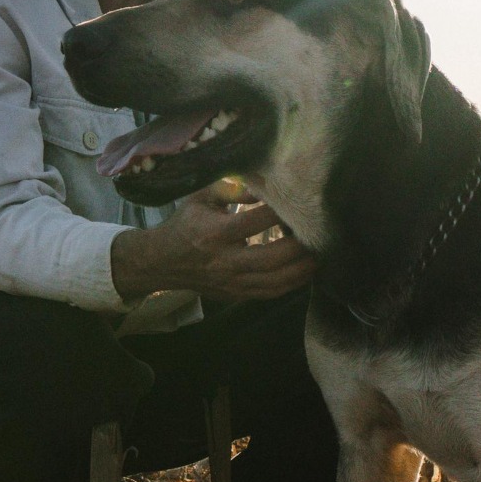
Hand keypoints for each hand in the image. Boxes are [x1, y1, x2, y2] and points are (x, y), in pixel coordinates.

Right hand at [112, 193, 316, 303]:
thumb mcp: (202, 198)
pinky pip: (269, 293)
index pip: (254, 222)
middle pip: (271, 258)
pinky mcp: (236, 295)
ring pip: (274, 281)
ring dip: (301, 269)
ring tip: (318, 256)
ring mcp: (231, 282)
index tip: (296, 203)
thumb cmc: (186, 224)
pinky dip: (290, 285)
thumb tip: (264, 186)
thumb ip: (233, 190)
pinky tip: (304, 273)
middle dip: (298, 247)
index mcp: (215, 233)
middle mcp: (224, 261)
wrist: (163, 262)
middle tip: (317, 234)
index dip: (278, 213)